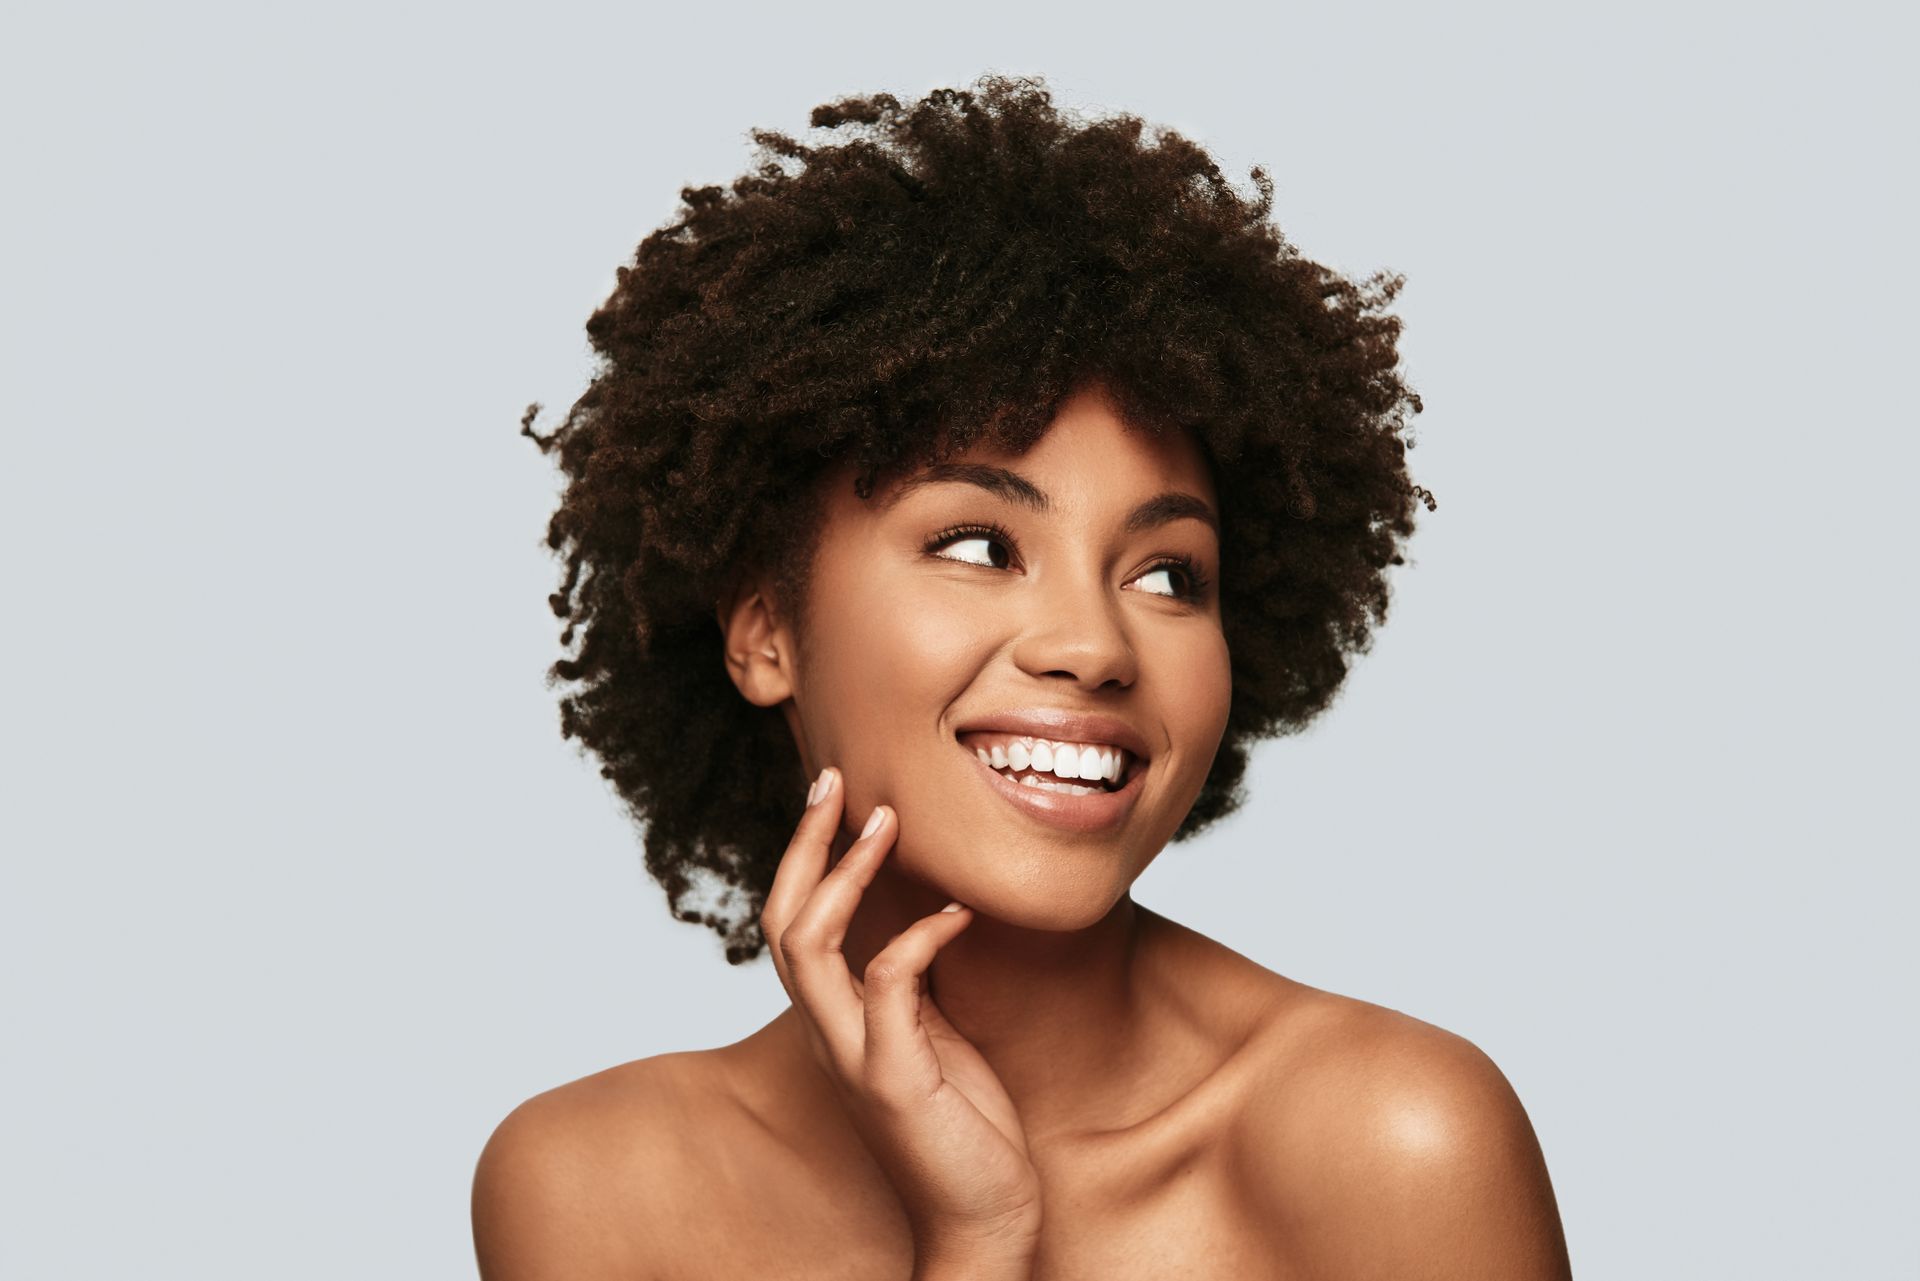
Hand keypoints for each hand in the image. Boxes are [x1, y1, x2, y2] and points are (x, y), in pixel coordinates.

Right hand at [760, 767, 1043, 1261]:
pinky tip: (957, 914)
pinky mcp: (894, 1078)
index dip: (806, 858)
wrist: (984, 1219)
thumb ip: (915, 985)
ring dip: (844, 875)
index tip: (836, 797)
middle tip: (835, 780)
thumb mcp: (934, 1038)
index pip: (793, 924)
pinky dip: (918, 937)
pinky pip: (889, 985)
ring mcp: (855, 1057)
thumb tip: (928, 914)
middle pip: (782, 921)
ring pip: (808, 945)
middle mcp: (830, 1034)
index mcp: (836, 1022)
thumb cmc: (965, 1129)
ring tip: (884, 824)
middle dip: (805, 845)